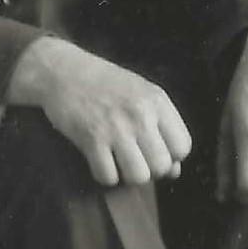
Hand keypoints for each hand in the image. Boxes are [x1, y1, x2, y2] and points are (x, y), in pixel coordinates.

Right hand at [7, 36, 192, 186]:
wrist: (64, 72)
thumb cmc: (106, 84)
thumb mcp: (141, 95)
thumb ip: (162, 128)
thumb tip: (175, 170)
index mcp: (157, 101)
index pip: (183, 146)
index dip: (172, 156)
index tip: (156, 152)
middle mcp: (141, 115)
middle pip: (162, 165)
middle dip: (151, 170)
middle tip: (137, 159)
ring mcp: (116, 128)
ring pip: (139, 176)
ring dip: (129, 175)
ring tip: (120, 163)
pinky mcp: (91, 139)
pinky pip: (108, 176)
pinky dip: (105, 175)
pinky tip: (101, 161)